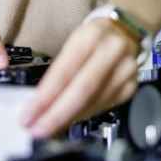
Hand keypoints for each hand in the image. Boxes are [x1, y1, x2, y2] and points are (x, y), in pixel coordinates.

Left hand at [20, 18, 139, 137]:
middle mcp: (111, 51)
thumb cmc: (92, 38)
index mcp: (91, 36)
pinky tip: (70, 120)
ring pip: (93, 103)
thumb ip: (56, 71)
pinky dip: (83, 116)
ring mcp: (125, 70)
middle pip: (82, 91)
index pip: (64, 72)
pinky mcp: (130, 86)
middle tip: (38, 129)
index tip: (29, 115)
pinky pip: (104, 107)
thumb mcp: (71, 43)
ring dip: (68, 119)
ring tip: (49, 127)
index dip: (45, 97)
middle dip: (56, 115)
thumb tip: (37, 103)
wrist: (125, 31)